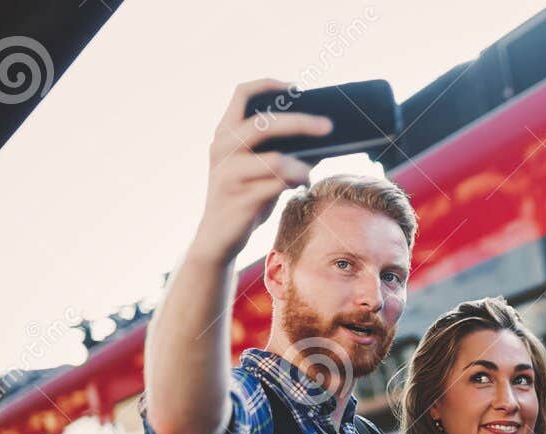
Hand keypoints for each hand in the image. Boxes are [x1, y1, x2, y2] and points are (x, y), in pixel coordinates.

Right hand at [189, 79, 332, 263]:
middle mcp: (222, 148)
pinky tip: (302, 185)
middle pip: (263, 123)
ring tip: (308, 172)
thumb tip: (323, 138)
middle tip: (328, 126)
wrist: (217, 237)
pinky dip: (296, 182)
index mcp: (225, 134)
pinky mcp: (239, 197)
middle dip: (300, 122)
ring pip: (275, 159)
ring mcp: (228, 173)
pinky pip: (277, 185)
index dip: (268, 84)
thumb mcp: (259, 170)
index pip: (241, 94)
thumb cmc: (245, 198)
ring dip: (300, 165)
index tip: (296, 87)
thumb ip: (280, 152)